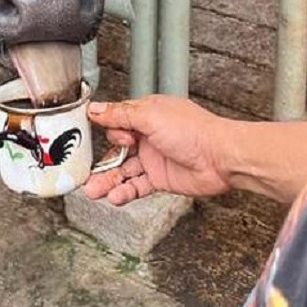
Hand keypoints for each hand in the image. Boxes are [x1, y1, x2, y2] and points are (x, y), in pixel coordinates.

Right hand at [83, 95, 231, 205]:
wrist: (221, 158)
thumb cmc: (195, 131)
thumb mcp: (149, 116)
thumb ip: (120, 115)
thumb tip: (96, 109)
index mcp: (146, 115)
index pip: (115, 122)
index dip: (106, 131)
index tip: (90, 139)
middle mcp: (148, 136)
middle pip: (116, 150)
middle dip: (101, 162)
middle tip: (86, 173)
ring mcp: (154, 158)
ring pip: (123, 171)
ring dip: (107, 181)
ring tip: (93, 191)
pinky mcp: (160, 179)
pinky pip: (136, 186)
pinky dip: (124, 192)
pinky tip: (114, 197)